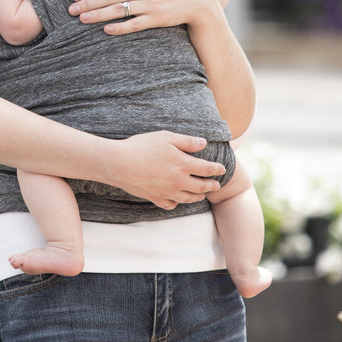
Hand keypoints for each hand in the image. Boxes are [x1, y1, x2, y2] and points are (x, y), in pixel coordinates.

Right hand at [107, 131, 224, 208]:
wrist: (119, 163)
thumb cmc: (141, 146)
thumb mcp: (165, 137)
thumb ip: (186, 141)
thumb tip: (203, 143)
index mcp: (183, 164)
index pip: (206, 168)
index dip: (216, 169)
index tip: (222, 169)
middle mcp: (178, 181)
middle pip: (201, 186)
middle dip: (211, 185)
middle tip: (217, 185)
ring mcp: (167, 192)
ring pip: (188, 198)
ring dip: (198, 196)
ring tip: (202, 194)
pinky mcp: (155, 198)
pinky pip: (171, 204)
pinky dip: (177, 203)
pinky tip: (177, 200)